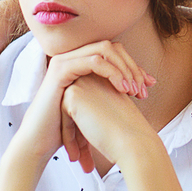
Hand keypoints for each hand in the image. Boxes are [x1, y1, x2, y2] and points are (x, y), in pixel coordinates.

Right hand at [8, 43, 155, 173]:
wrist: (41, 143)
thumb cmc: (69, 129)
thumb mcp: (98, 108)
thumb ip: (116, 94)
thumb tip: (144, 87)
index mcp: (80, 63)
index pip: (114, 52)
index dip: (135, 65)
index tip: (150, 85)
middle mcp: (72, 57)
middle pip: (112, 47)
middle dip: (133, 66)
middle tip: (145, 88)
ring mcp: (65, 61)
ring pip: (105, 49)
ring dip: (125, 68)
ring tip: (135, 91)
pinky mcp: (61, 70)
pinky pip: (94, 61)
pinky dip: (113, 72)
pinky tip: (123, 89)